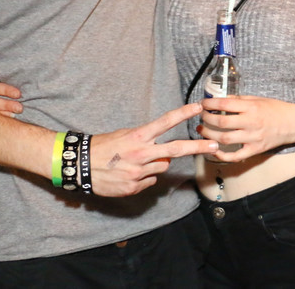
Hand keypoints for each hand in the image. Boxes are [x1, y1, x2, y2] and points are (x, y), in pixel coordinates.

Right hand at [89, 104, 218, 196]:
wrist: (80, 166)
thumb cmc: (103, 147)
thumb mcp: (124, 135)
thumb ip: (146, 141)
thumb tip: (164, 152)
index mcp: (138, 137)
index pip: (165, 122)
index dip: (183, 114)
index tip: (198, 107)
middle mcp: (141, 154)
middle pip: (176, 150)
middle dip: (197, 147)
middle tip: (214, 145)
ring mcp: (138, 172)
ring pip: (162, 167)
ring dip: (156, 164)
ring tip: (136, 162)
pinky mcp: (134, 187)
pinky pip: (150, 180)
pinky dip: (145, 177)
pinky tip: (129, 174)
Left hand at [197, 96, 294, 161]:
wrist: (294, 123)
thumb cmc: (276, 109)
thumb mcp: (258, 99)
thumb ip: (239, 100)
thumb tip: (220, 99)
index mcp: (251, 107)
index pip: (224, 104)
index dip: (209, 104)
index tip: (202, 103)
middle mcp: (251, 123)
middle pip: (221, 122)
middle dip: (206, 119)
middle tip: (201, 116)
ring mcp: (253, 138)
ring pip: (224, 139)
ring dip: (209, 135)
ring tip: (202, 130)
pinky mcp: (255, 150)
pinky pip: (235, 156)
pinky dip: (222, 155)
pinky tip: (214, 149)